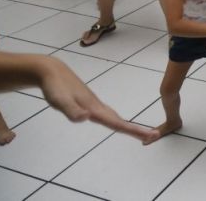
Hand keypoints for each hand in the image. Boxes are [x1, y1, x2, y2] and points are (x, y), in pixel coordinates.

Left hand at [37, 56, 159, 142]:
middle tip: (154, 134)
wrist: (52, 72)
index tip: (152, 134)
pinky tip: (114, 122)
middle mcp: (97, 106)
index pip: (116, 122)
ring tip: (139, 132)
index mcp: (93, 108)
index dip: (133, 129)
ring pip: (114, 117)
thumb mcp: (59, 101)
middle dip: (135, 129)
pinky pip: (107, 114)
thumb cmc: (54, 87)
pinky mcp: (89, 103)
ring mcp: (94, 104)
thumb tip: (86, 118)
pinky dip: (116, 121)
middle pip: (119, 120)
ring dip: (127, 125)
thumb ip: (72, 110)